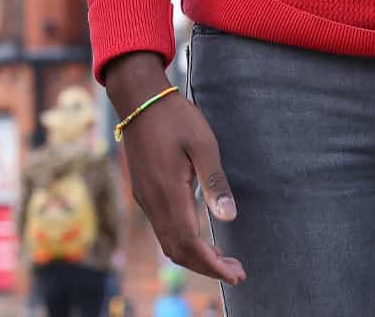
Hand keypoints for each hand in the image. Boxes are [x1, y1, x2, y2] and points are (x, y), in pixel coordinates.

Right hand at [102, 53, 244, 285]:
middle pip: (178, 251)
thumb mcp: (203, 144)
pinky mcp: (144, 193)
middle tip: (236, 271)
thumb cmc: (174, 117)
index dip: (213, 265)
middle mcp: (153, 201)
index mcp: (169, 191)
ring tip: (223, 260)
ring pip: (168, 243)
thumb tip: (228, 218)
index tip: (236, 275)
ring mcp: (145, 198)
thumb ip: (215, 182)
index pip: (190, 243)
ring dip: (195, 257)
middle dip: (207, 267)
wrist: (138, 99)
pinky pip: (162, 230)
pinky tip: (201, 236)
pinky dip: (183, 243)